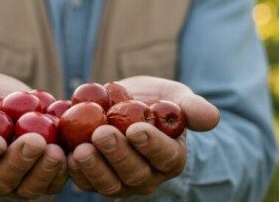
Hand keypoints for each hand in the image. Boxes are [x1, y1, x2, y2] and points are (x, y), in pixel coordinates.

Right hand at [0, 73, 68, 197]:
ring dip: (43, 171)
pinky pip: (54, 182)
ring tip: (55, 150)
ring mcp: (17, 182)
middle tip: (34, 141)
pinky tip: (73, 152)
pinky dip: (64, 169)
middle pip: (2, 179)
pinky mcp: (43, 179)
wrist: (12, 103)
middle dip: (18, 162)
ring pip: (29, 187)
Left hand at [67, 76, 219, 196]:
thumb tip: (213, 118)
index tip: (136, 128)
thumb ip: (190, 106)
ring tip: (81, 148)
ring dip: (94, 168)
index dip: (151, 144)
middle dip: (117, 154)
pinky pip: (85, 182)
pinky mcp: (95, 180)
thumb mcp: (174, 96)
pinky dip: (74, 171)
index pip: (165, 156)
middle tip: (102, 133)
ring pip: (109, 184)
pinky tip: (65, 154)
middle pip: (134, 173)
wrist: (122, 106)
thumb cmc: (154, 101)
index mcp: (171, 157)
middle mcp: (148, 176)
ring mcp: (121, 182)